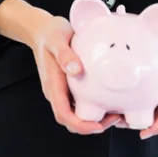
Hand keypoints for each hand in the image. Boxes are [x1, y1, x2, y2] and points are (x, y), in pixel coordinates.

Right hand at [31, 14, 122, 134]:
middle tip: (115, 118)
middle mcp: (57, 91)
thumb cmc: (49, 34)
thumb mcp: (56, 40)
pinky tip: (108, 99)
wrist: (41, 30)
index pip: (64, 114)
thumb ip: (64, 54)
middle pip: (72, 120)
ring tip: (116, 112)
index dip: (81, 125)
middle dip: (92, 126)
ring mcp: (62, 89)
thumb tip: (76, 70)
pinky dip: (94, 107)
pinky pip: (80, 102)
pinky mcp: (68, 84)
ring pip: (76, 113)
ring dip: (95, 118)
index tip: (98, 126)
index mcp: (53, 85)